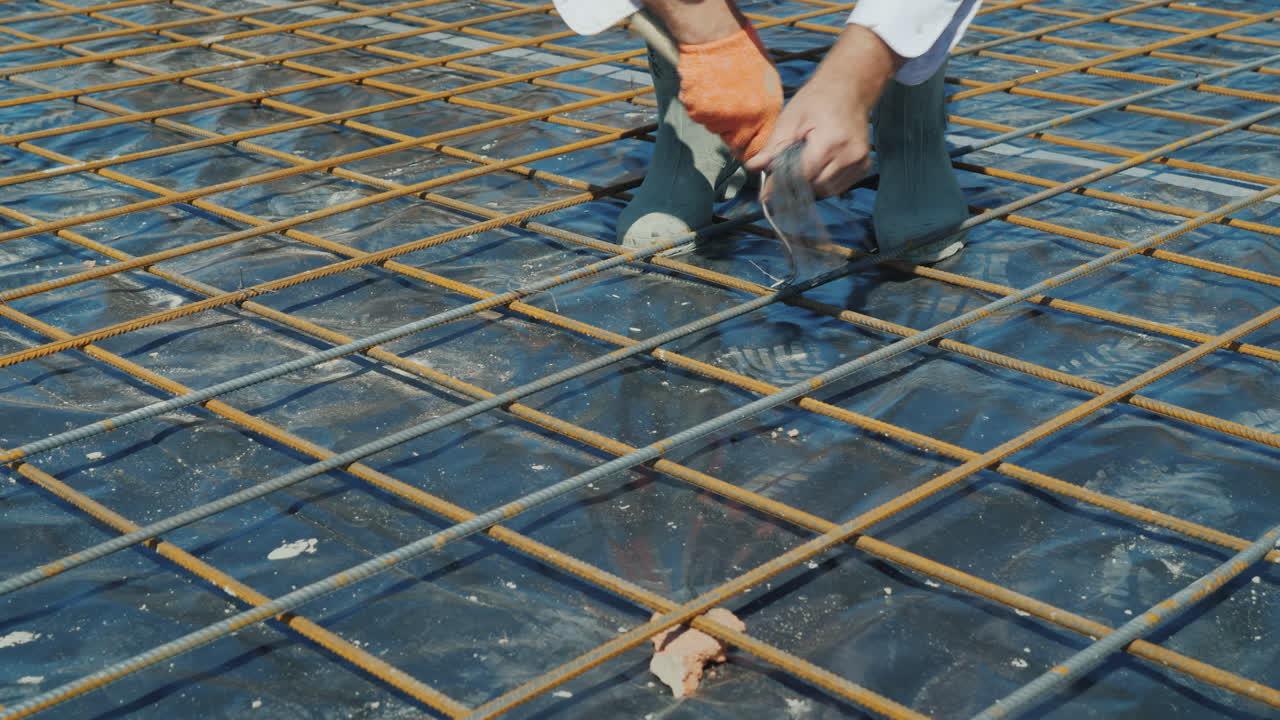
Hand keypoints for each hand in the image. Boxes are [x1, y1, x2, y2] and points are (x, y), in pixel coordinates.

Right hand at [641, 1, 781, 159]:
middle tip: (728, 110)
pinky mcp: (697, 111)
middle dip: (731, 132)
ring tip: (718, 90)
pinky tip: (705, 86)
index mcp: (765, 113)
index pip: (757, 149)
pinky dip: (700, 105)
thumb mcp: (768, 82)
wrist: (716, 37)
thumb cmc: (744, 53)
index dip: (750, 149)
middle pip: (734, 143)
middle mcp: (743, 121)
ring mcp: (718, 118)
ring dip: (715, 117)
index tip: (745, 147)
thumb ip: (765, 109)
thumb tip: (761, 128)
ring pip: (715, 129)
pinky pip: (698, 116)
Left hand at [746, 24, 899, 198]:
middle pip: (815, 186)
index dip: (782, 184)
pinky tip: (821, 164)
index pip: (803, 175)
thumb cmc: (818, 100)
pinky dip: (826, 181)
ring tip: (808, 161)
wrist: (849, 89)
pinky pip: (840, 186)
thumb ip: (774, 147)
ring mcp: (860, 161)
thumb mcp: (790, 119)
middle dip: (798, 182)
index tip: (766, 194)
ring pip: (827, 190)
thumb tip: (753, 167)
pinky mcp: (864, 166)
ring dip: (813, 183)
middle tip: (789, 168)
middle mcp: (850, 154)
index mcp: (831, 141)